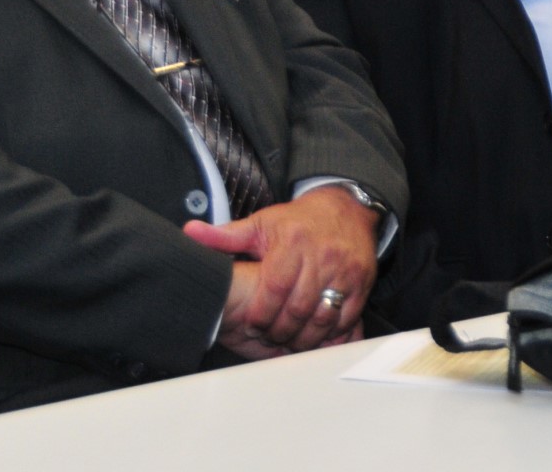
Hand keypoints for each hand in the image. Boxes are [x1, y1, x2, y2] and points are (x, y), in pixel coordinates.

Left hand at [187, 185, 378, 355]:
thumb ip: (225, 235)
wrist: (346, 208)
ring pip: (322, 317)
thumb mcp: (261, 223)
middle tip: (268, 339)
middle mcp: (321, 256)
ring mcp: (345, 271)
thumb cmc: (298, 221)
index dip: (261, 313)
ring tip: (288, 342)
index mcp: (293, 242)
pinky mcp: (362, 283)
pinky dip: (330, 334)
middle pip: (298, 308)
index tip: (251, 326)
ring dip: (303, 338)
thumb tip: (189, 232)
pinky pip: (346, 318)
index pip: (275, 287)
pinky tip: (314, 338)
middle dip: (280, 331)